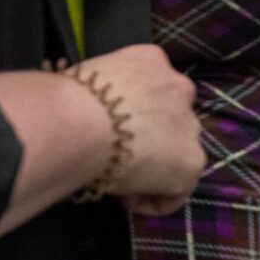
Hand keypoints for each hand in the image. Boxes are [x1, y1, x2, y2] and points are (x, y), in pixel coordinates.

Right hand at [73, 42, 202, 215]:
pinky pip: (175, 190)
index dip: (131, 116)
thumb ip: (100, 93)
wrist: (78, 121)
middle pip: (171, 119)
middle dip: (149, 140)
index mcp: (150, 60)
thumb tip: (86, 113)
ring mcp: (189, 124)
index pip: (151, 88)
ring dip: (153, 167)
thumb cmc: (67, 100)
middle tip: (116, 155)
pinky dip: (152, 199)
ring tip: (119, 178)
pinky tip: (125, 197)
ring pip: (176, 152)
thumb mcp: (86, 81)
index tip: (109, 132)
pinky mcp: (192, 161)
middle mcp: (178, 86)